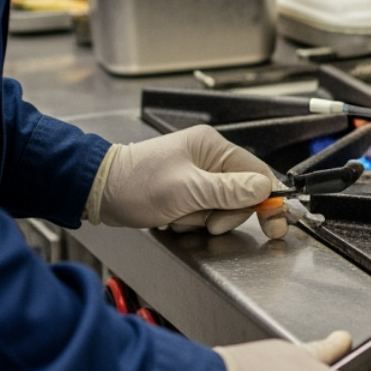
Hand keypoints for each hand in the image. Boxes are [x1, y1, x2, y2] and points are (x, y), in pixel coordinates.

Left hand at [84, 126, 289, 237]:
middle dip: (226, 213)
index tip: (273, 223)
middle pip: (242, 193)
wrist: (97, 192)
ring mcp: (198, 174)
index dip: (266, 200)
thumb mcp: (185, 190)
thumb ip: (228, 190)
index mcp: (213, 146)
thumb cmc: (135, 184)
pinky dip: (193, 220)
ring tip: (179, 216)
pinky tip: (174, 217)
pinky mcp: (186, 189)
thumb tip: (264, 189)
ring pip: (223, 206)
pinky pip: (205, 210)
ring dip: (205, 218)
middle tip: (209, 223)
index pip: (258, 173)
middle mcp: (209, 157)